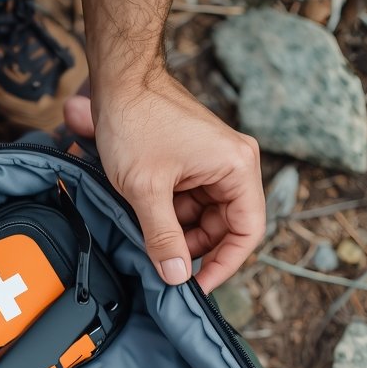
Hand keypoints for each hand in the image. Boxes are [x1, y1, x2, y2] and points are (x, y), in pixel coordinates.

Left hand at [63, 81, 264, 292]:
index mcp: (238, 167)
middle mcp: (234, 164)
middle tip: (163, 268)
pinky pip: (189, 201)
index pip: (247, 231)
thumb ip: (163, 237)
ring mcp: (213, 163)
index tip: (197, 287)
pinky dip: (168, 216)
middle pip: (225, 227)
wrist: (118, 79)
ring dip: (177, 233)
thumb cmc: (136, 122)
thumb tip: (176, 278)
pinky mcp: (193, 162)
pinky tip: (143, 220)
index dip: (224, 265)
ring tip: (146, 240)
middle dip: (193, 249)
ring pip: (203, 217)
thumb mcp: (146, 189)